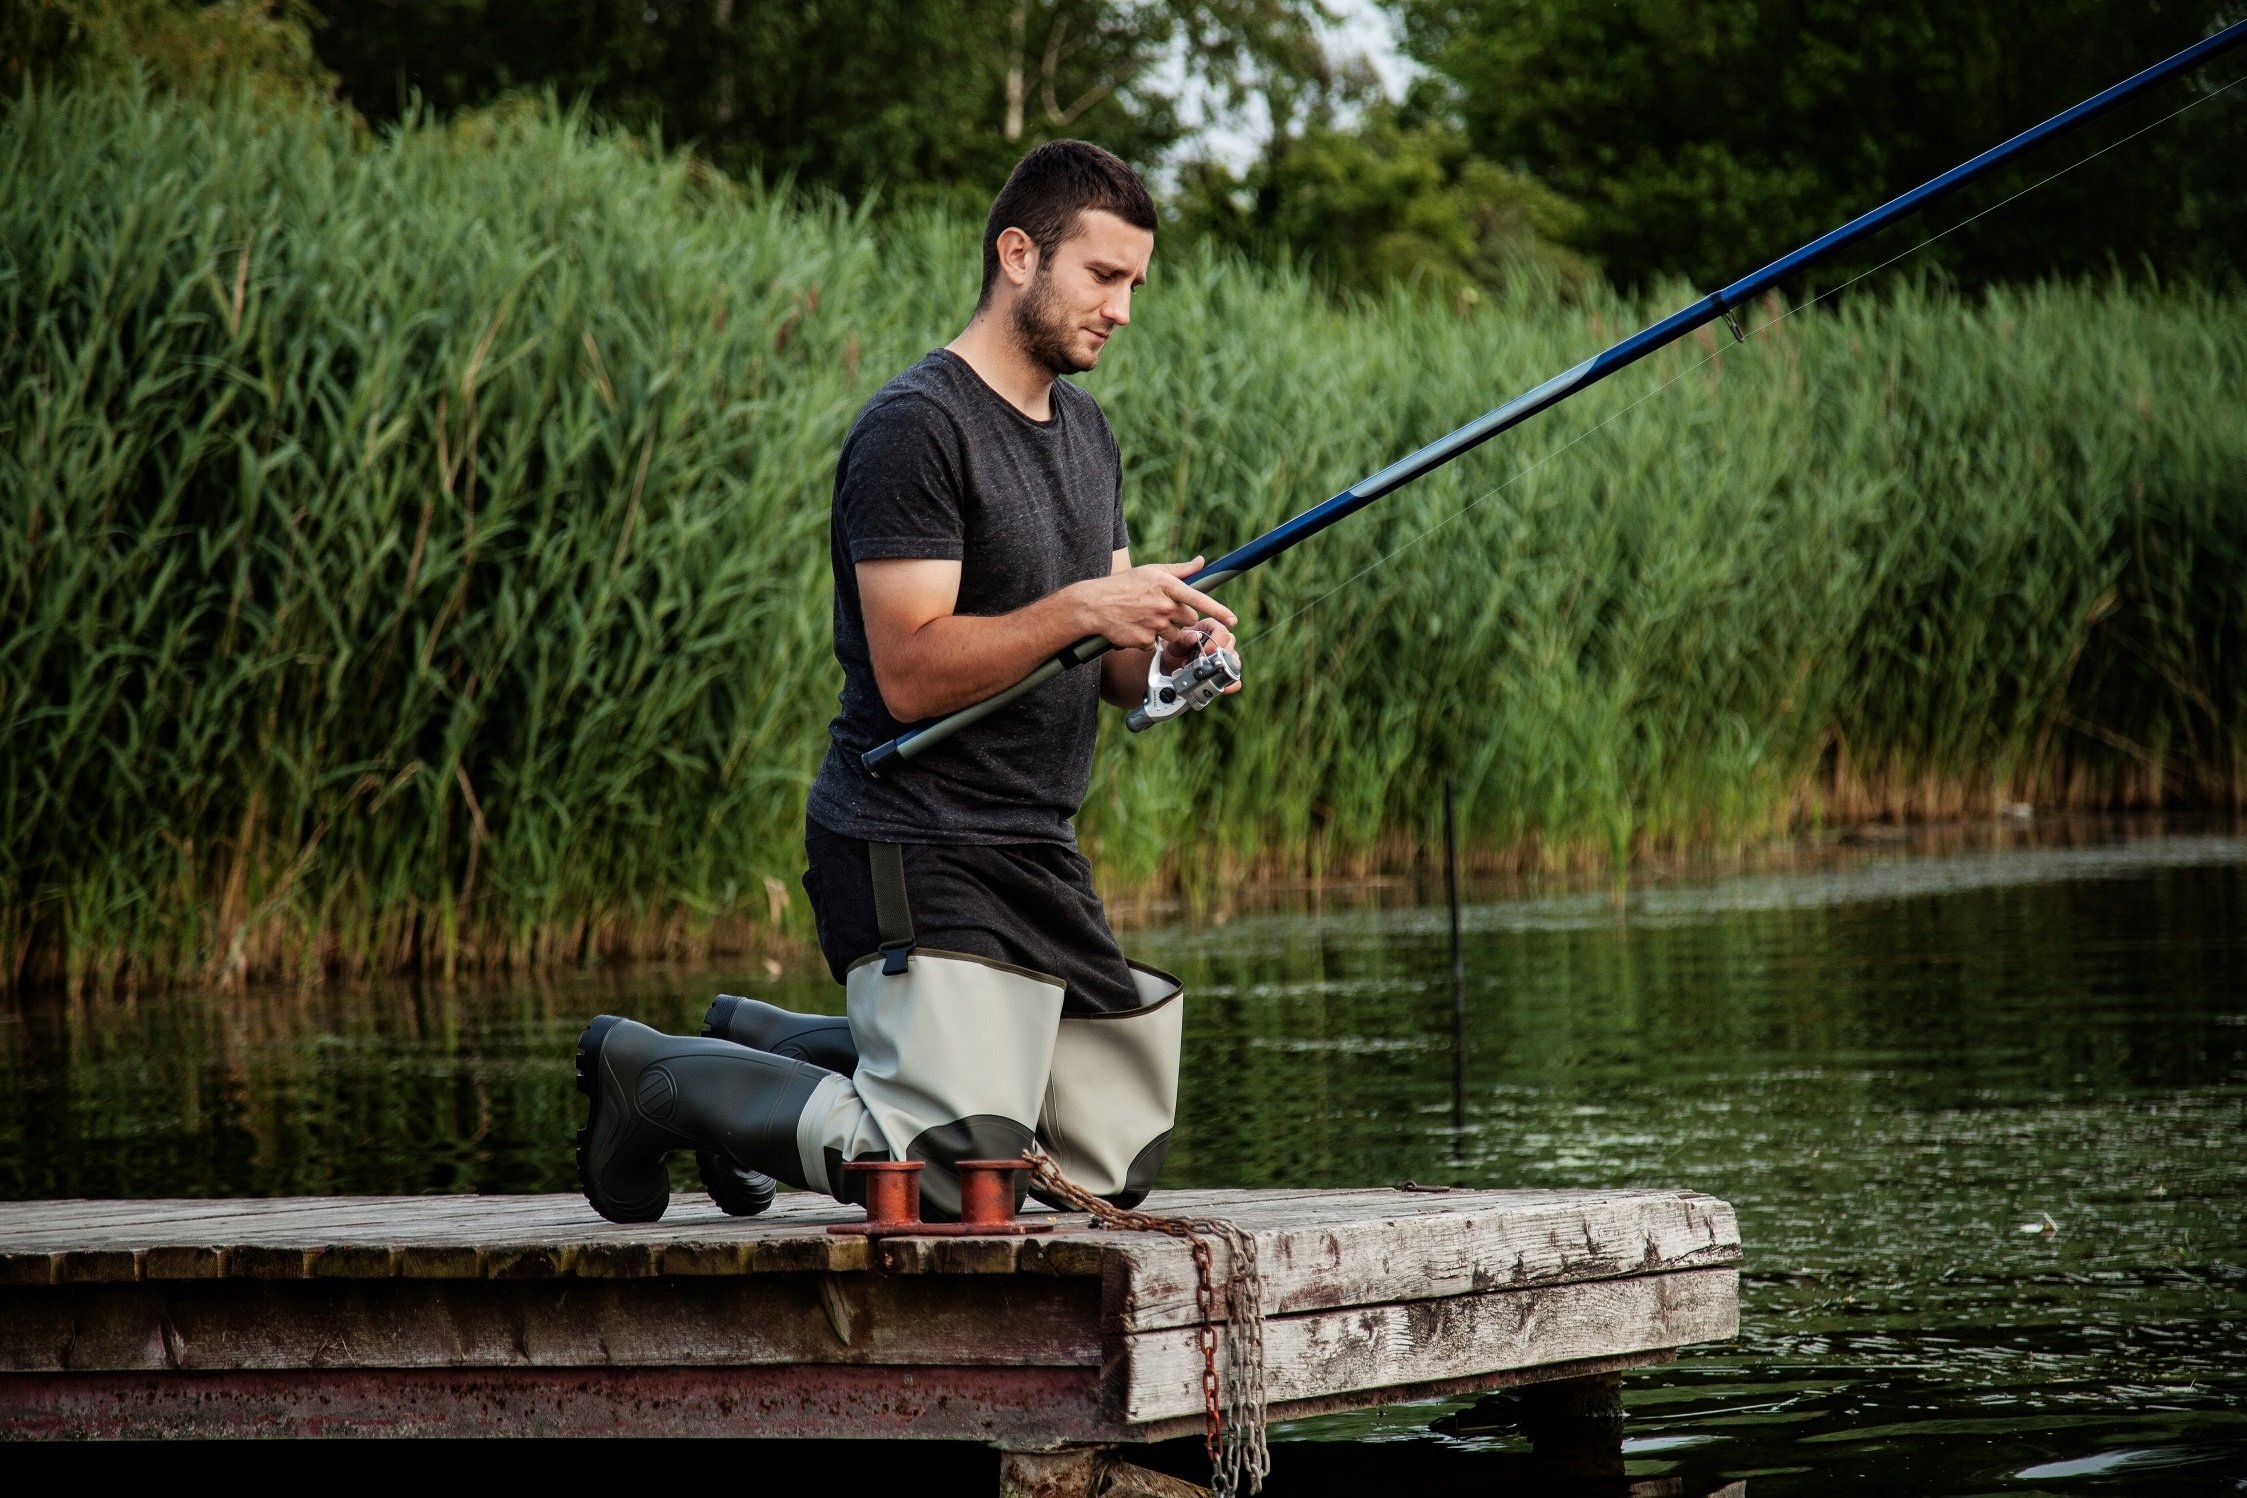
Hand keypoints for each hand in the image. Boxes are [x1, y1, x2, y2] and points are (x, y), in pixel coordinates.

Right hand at [1070, 557, 1235, 651]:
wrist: (1094, 605)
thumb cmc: (1124, 585)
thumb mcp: (1152, 571)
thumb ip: (1180, 569)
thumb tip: (1202, 562)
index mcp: (1167, 586)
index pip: (1199, 599)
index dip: (1218, 610)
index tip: (1232, 620)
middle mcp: (1163, 606)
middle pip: (1188, 618)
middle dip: (1181, 616)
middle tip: (1160, 609)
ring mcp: (1154, 625)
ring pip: (1174, 634)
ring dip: (1166, 630)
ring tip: (1145, 617)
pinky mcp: (1145, 640)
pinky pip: (1156, 644)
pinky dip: (1149, 639)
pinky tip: (1136, 628)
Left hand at [1158, 617, 1241, 693]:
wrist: (1172, 665)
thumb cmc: (1176, 649)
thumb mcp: (1176, 642)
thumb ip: (1185, 638)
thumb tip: (1196, 637)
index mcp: (1211, 627)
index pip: (1222, 632)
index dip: (1216, 642)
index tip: (1206, 652)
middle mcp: (1222, 640)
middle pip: (1230, 647)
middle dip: (1218, 658)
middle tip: (1204, 666)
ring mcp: (1227, 656)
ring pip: (1234, 662)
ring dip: (1223, 671)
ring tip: (1210, 677)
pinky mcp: (1227, 672)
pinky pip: (1235, 678)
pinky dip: (1231, 684)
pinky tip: (1224, 688)